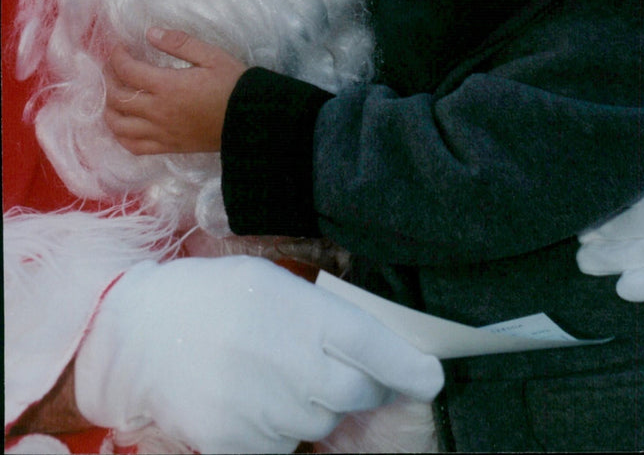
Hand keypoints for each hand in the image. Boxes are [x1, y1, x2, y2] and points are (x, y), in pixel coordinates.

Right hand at [73, 256, 443, 453]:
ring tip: (280, 374)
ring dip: (318, 404)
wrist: (136, 335)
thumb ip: (320, 313)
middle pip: (355, 392)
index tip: (430, 378)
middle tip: (345, 369)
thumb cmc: (212, 298)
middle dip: (364, 385)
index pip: (370, 345)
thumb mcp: (269, 281)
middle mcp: (283, 361)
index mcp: (294, 311)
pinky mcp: (233, 443)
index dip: (407, 366)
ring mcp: (258, 408)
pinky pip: (283, 445)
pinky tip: (255, 398)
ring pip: (320, 420)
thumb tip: (372, 350)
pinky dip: (281, 428)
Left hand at [104, 29, 245, 153]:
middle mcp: (158, 112)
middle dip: (108, 78)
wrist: (251, 120)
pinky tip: (123, 124)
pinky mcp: (168, 147)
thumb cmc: (233, 84)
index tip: (119, 48)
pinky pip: (134, 146)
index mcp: (167, 86)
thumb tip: (151, 34)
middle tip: (112, 66)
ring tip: (113, 94)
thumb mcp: (211, 55)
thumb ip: (179, 43)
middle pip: (117, 98)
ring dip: (109, 108)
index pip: (127, 70)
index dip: (117, 56)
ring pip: (118, 125)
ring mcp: (161, 133)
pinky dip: (121, 135)